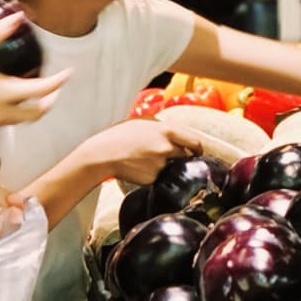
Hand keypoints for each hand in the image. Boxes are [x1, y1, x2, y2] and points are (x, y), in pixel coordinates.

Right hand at [0, 15, 69, 136]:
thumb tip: (16, 18)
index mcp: (6, 94)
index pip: (43, 89)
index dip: (59, 81)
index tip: (67, 73)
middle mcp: (2, 113)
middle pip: (36, 114)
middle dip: (48, 102)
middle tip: (52, 92)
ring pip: (17, 122)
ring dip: (27, 110)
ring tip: (25, 97)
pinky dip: (5, 115)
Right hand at [78, 118, 200, 185]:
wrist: (102, 154)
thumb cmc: (119, 136)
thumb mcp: (142, 122)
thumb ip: (161, 127)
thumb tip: (176, 133)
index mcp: (166, 131)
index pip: (193, 140)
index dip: (197, 148)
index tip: (198, 151)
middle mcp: (166, 147)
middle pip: (184, 155)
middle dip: (180, 157)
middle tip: (168, 157)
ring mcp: (160, 164)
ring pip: (170, 166)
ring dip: (163, 165)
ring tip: (143, 160)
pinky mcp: (153, 178)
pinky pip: (158, 176)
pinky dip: (152, 174)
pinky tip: (138, 168)